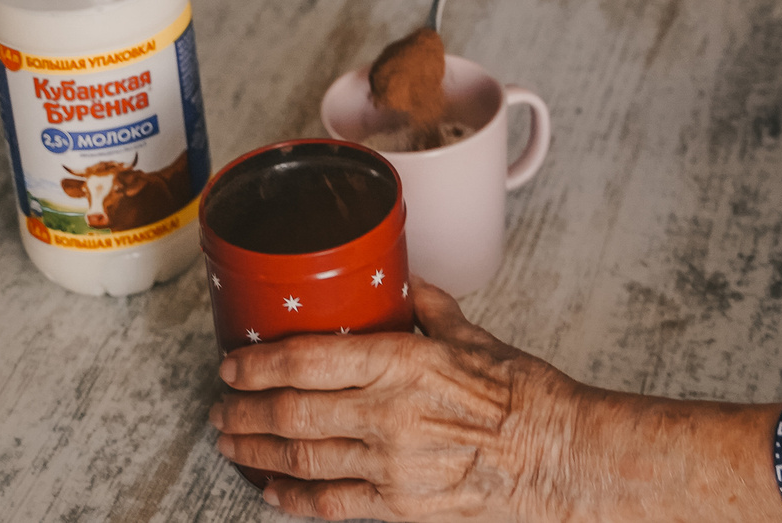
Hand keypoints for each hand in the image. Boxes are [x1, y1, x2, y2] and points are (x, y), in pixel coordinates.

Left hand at [211, 278, 579, 520]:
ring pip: (300, 460)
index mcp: (403, 363)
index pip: (307, 360)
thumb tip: (407, 281)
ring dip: (255, 452)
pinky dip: (292, 498)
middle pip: (290, 413)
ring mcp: (389, 467)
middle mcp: (386, 414)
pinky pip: (329, 506)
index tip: (232, 363)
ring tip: (230, 442)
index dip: (259, 364)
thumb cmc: (526, 398)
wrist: (561, 458)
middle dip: (243, 410)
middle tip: (220, 405)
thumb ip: (431, 310)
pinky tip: (271, 489)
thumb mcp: (476, 338)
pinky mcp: (399, 508)